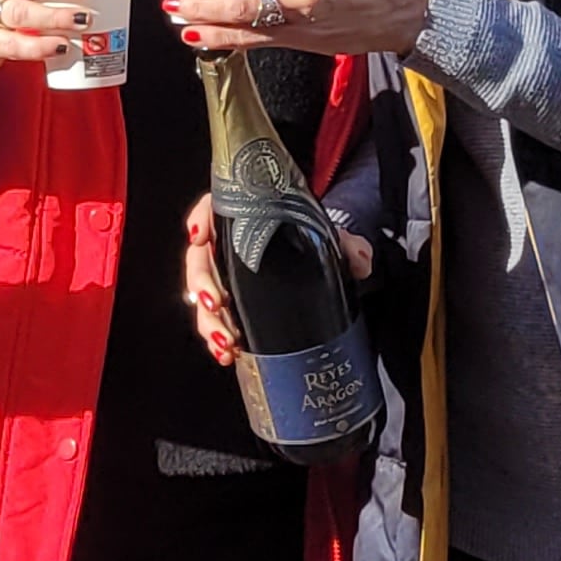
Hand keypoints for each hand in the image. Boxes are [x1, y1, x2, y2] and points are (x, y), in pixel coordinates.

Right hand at [180, 196, 376, 362]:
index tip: (200, 236)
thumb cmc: (314, 241)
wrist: (317, 260)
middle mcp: (227, 246)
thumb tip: (360, 260)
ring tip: (225, 341)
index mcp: (245, 217)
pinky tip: (227, 352)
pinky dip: (216, 337)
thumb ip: (349, 245)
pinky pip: (214, 319)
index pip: (213, 208)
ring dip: (207, 320)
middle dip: (201, 284)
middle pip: (200, 259)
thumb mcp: (333, 238)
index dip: (200, 219)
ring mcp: (226, 277)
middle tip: (217, 304)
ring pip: (202, 295)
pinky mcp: (233, 304)